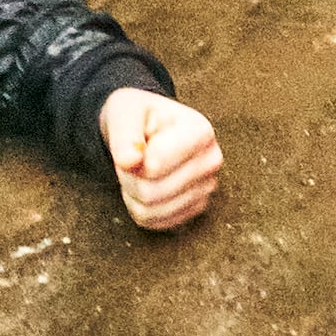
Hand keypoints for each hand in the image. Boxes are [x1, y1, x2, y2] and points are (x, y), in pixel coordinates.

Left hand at [100, 89, 221, 230]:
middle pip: (151, 191)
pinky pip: (154, 222)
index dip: (131, 158)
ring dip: (132, 192)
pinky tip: (147, 184)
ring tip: (140, 170)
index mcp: (200, 131)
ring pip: (150, 210)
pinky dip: (139, 207)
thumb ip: (124, 135)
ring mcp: (207, 187)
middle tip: (132, 159)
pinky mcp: (196, 207)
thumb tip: (128, 162)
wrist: (148, 129)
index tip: (134, 142)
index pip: (155, 164)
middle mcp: (211, 161)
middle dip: (129, 177)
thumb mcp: (124, 113)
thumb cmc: (138, 117)